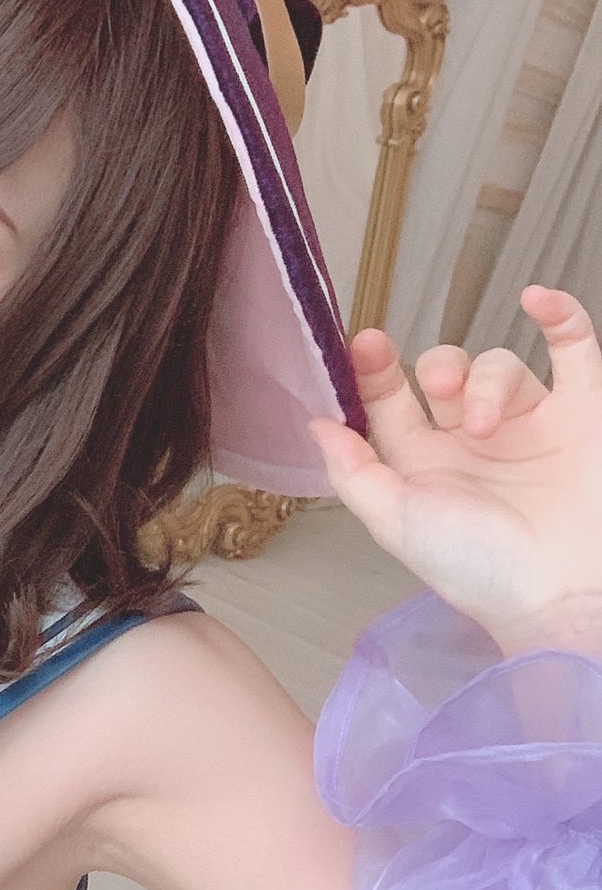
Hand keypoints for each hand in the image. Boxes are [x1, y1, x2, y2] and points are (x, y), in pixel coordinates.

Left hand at [307, 286, 601, 653]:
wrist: (561, 589)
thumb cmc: (478, 568)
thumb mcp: (397, 522)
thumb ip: (353, 473)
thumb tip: (315, 424)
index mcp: (425, 465)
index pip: (390, 403)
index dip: (373, 371)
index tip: (363, 344)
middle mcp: (474, 441)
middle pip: (444, 374)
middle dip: (436, 371)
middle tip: (439, 393)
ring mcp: (531, 424)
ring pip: (498, 366)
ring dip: (487, 381)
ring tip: (487, 425)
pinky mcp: (583, 412)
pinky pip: (575, 349)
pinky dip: (560, 317)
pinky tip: (538, 300)